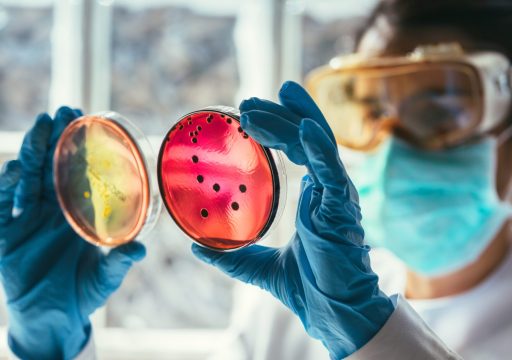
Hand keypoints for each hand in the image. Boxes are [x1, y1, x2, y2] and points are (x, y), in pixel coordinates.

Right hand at [0, 107, 144, 359]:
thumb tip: (140, 249)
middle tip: (67, 110)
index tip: (90, 121)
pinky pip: (3, 205)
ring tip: (43, 125)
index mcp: (76, 211)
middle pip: (50, 165)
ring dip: (32, 150)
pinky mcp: (6, 234)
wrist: (54, 318)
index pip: (76, 171)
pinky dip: (9, 187)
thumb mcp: (105, 276)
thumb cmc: (84, 291)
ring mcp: (27, 219)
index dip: (80, 146)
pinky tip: (18, 169)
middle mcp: (51, 209)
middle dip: (56, 136)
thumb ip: (118, 262)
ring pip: (26, 176)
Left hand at [192, 82, 393, 358]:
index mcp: (313, 196)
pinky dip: (319, 148)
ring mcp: (336, 195)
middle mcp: (326, 188)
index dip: (277, 127)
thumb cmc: (309, 287)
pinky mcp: (342, 207)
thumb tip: (196, 248)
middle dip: (279, 115)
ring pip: (316, 144)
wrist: (334, 310)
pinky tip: (302, 128)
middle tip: (247, 102)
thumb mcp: (259, 266)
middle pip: (305, 138)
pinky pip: (333, 170)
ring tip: (256, 107)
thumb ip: (232, 254)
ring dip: (289, 121)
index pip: (298, 148)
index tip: (250, 113)